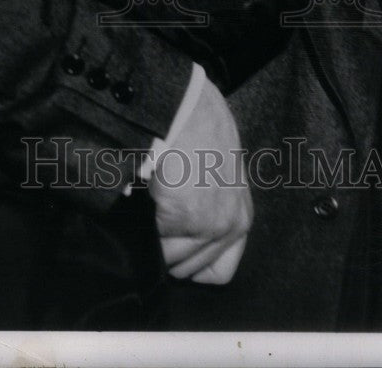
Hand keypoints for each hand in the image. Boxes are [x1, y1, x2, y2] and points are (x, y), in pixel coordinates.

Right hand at [148, 76, 252, 284]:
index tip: (175, 247)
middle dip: (165, 248)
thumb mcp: (220, 179)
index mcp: (240, 218)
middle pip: (186, 269)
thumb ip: (211, 211)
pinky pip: (151, 241)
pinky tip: (147, 196)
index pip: (219, 272)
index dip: (191, 264)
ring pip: (166, 260)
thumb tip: (181, 238)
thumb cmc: (202, 133)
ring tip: (151, 204)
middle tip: (156, 218)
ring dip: (151, 237)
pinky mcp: (184, 215)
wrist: (190, 109)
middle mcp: (230, 226)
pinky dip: (140, 223)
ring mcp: (208, 224)